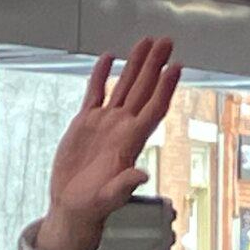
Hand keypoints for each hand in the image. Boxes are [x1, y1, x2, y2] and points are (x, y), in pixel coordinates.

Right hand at [36, 37, 181, 249]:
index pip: (153, 109)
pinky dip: (101, 75)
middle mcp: (121, 129)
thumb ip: (125, 184)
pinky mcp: (86, 123)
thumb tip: (142, 173)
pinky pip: (95, 93)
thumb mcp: (110, 198)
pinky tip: (109, 59)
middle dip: (154, 65)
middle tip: (165, 42)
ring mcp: (105, 124)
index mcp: (130, 142)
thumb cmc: (94, 207)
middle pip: (143, 90)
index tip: (176, 67)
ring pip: (123, 86)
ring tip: (144, 43)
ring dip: (134, 65)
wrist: (73, 207)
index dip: (165, 87)